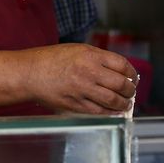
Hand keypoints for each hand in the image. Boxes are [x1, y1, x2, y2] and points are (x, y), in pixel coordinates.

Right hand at [23, 44, 137, 114]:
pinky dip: (109, 112)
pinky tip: (112, 111)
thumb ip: (98, 59)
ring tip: (125, 104)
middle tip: (130, 92)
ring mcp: (82, 90)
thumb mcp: (78, 50)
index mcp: (90, 55)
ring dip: (123, 104)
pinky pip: (99, 111)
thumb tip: (118, 71)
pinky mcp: (75, 105)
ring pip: (112, 100)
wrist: (30, 73)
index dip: (131, 73)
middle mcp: (89, 72)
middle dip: (130, 91)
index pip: (122, 65)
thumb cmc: (52, 60)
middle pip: (121, 84)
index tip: (132, 78)